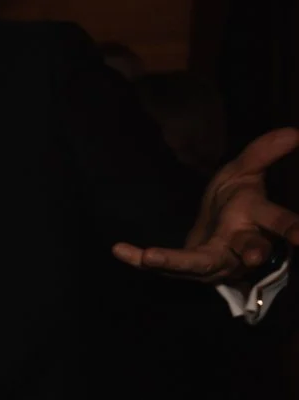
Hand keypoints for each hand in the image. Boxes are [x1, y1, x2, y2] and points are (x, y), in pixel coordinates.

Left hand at [114, 127, 298, 285]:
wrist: (213, 228)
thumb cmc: (236, 201)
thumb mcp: (244, 172)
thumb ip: (263, 153)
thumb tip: (294, 131)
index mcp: (257, 221)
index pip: (279, 223)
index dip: (292, 230)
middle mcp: (239, 246)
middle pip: (249, 250)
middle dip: (253, 252)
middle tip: (255, 257)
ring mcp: (213, 262)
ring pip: (198, 266)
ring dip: (175, 262)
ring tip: (151, 257)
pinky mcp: (186, 269)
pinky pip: (163, 266)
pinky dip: (140, 260)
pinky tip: (119, 250)